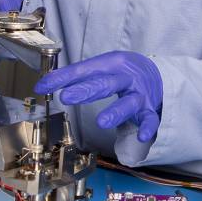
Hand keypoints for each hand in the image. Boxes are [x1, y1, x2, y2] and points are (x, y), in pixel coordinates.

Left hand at [35, 51, 162, 142]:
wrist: (158, 74)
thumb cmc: (122, 73)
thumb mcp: (101, 68)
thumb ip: (75, 77)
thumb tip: (43, 84)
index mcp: (111, 64)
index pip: (85, 70)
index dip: (64, 78)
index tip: (44, 86)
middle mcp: (126, 78)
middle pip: (106, 83)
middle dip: (86, 90)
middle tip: (66, 97)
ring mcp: (139, 95)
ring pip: (128, 103)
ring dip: (115, 112)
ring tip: (101, 122)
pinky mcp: (149, 110)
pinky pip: (150, 119)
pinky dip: (147, 128)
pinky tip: (141, 136)